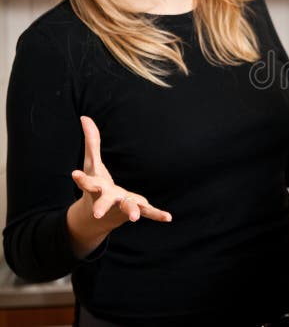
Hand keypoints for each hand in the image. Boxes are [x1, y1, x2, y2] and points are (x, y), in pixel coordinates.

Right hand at [71, 116, 170, 232]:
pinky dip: (157, 215)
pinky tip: (168, 218)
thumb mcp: (92, 164)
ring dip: (131, 211)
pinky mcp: (137, 208)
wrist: (98, 218)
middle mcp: (109, 199)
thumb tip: (84, 117)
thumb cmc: (97, 186)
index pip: (87, 182)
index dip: (81, 179)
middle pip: (104, 201)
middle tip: (97, 212)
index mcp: (97, 188)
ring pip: (127, 208)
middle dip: (101, 206)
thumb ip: (92, 142)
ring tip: (135, 217)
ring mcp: (123, 205)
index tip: (73, 174)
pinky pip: (148, 212)